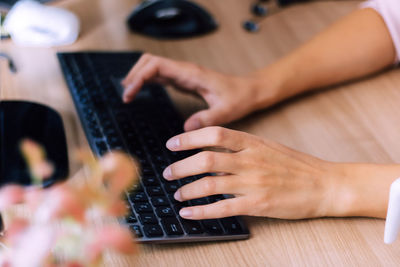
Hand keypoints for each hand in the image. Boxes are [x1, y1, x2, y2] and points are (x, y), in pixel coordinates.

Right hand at [122, 54, 272, 130]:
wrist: (249, 91)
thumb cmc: (239, 98)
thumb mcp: (226, 111)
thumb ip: (208, 119)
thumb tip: (186, 130)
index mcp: (191, 74)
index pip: (156, 66)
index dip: (139, 77)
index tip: (129, 94)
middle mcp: (184, 71)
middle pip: (149, 61)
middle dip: (134, 75)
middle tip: (126, 96)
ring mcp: (183, 74)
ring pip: (153, 66)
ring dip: (138, 77)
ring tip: (128, 95)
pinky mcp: (183, 80)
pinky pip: (160, 75)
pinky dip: (147, 81)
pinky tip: (141, 92)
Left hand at [162, 126, 336, 219]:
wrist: (326, 185)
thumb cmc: (296, 165)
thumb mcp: (268, 146)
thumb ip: (242, 145)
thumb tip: (213, 146)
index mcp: (253, 143)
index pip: (214, 134)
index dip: (189, 138)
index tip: (172, 143)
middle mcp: (250, 160)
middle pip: (206, 160)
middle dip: (180, 166)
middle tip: (167, 173)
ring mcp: (254, 183)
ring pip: (210, 184)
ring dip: (187, 190)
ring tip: (177, 194)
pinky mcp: (258, 204)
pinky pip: (222, 208)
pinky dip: (201, 211)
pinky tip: (188, 213)